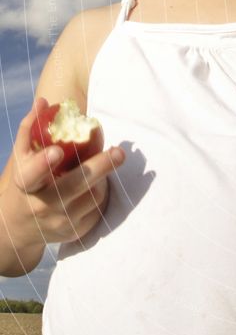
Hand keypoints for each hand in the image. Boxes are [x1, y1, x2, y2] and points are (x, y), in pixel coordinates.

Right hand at [1, 97, 124, 248]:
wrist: (17, 229)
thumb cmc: (25, 184)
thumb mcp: (21, 159)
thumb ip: (31, 130)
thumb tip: (45, 102)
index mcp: (25, 185)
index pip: (31, 175)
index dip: (43, 164)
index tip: (57, 151)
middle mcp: (41, 206)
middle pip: (75, 186)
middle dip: (100, 167)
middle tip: (119, 152)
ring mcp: (60, 222)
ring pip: (94, 194)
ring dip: (102, 177)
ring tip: (101, 165)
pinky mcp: (76, 232)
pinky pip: (99, 207)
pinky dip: (102, 192)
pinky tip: (96, 185)